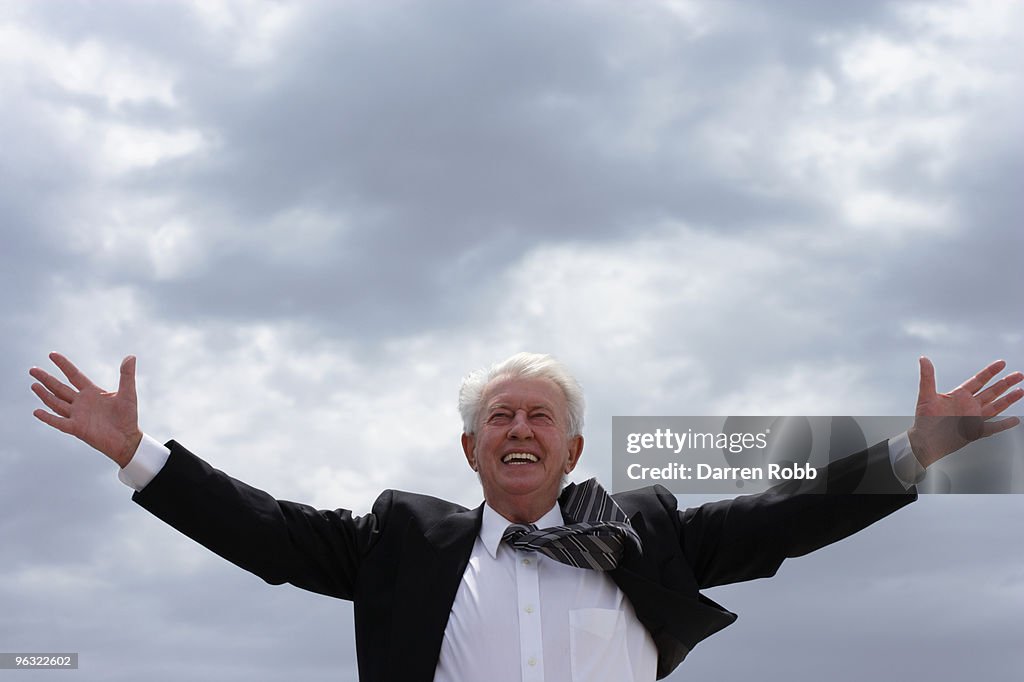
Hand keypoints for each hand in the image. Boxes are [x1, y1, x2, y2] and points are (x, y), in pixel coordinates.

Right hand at [30, 353, 142, 467]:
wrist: (127, 439)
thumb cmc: (128, 416)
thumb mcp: (128, 393)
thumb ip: (127, 375)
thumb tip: (131, 356)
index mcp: (92, 392)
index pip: (74, 375)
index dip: (63, 365)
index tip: (52, 354)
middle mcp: (81, 403)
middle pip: (59, 388)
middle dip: (46, 379)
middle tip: (32, 369)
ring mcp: (77, 416)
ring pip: (56, 403)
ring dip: (45, 395)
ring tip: (33, 385)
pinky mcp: (77, 428)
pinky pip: (59, 422)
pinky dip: (48, 418)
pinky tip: (36, 412)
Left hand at [907, 357, 1022, 467]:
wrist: (924, 441)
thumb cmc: (924, 420)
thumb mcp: (926, 396)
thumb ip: (927, 377)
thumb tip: (923, 359)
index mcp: (959, 395)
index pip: (978, 380)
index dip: (990, 372)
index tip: (1001, 363)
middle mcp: (969, 405)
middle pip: (991, 391)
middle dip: (1005, 383)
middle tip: (1019, 375)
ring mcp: (973, 418)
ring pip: (995, 406)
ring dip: (1008, 399)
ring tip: (1021, 391)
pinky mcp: (975, 431)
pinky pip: (992, 428)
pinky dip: (1003, 425)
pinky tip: (1014, 420)